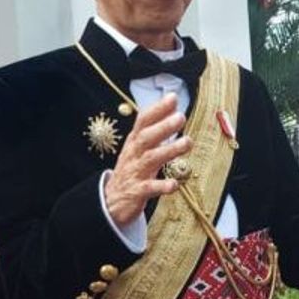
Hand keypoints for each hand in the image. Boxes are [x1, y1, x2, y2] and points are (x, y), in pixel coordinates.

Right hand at [104, 94, 191, 225]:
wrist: (110, 200)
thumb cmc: (131, 169)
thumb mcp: (138, 148)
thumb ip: (155, 131)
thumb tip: (174, 111)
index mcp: (134, 142)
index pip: (143, 121)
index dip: (157, 109)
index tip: (173, 98)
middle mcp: (134, 154)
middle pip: (146, 137)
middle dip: (163, 126)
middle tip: (181, 117)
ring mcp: (135, 172)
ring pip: (151, 159)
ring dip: (169, 150)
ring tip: (187, 142)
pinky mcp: (137, 192)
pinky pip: (150, 188)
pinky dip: (162, 186)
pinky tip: (174, 184)